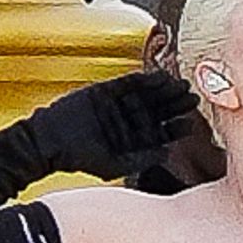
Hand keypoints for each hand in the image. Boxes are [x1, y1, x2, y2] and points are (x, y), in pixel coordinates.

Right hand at [25, 72, 201, 180]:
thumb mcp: (115, 166)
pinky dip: (145, 79)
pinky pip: (131, 82)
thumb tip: (168, 154)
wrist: (50, 141)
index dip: (179, 127)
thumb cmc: (79, 158)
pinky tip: (160, 77)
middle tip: (193, 98)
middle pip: (162, 109)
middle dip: (177, 104)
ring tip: (180, 86)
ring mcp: (120, 104)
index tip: (192, 123)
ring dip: (166, 89)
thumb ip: (142, 160)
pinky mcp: (108, 90)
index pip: (165, 132)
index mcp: (137, 140)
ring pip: (150, 94)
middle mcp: (131, 121)